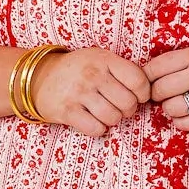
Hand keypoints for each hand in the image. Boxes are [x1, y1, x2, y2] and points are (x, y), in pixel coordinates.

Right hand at [28, 48, 151, 136]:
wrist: (39, 77)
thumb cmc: (77, 70)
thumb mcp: (99, 59)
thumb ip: (122, 70)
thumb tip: (149, 91)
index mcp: (104, 59)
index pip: (138, 80)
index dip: (143, 94)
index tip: (138, 97)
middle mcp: (92, 74)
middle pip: (128, 103)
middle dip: (127, 110)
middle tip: (119, 108)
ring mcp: (79, 92)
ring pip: (113, 118)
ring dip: (112, 121)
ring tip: (104, 114)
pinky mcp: (67, 111)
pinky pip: (95, 129)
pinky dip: (97, 129)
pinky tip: (92, 120)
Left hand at [143, 42, 188, 130]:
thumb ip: (183, 59)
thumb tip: (152, 74)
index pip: (156, 67)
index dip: (147, 77)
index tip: (150, 81)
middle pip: (160, 90)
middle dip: (156, 95)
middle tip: (162, 95)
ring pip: (172, 108)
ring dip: (169, 109)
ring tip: (176, 105)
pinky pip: (188, 124)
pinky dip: (180, 122)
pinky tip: (184, 116)